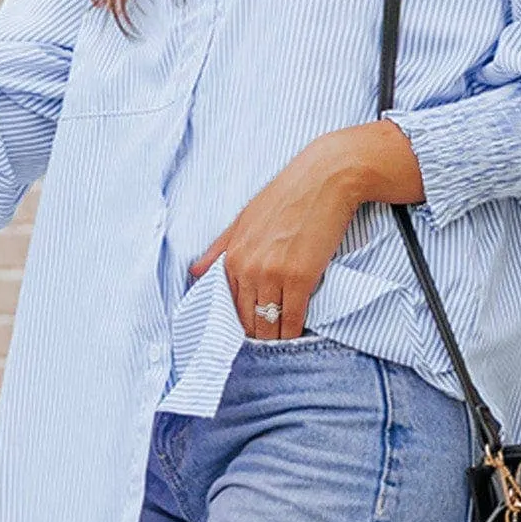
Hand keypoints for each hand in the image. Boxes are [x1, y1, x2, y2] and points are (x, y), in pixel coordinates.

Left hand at [187, 132, 366, 339]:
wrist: (325, 179)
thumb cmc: (287, 194)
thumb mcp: (245, 218)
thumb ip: (219, 248)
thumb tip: (195, 273)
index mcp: (234, 255)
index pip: (231, 305)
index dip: (241, 322)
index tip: (251, 329)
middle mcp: (249, 268)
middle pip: (248, 319)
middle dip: (257, 333)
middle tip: (267, 341)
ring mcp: (274, 275)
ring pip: (269, 323)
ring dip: (275, 337)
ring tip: (282, 342)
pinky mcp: (300, 278)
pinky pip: (293, 318)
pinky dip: (294, 331)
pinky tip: (297, 335)